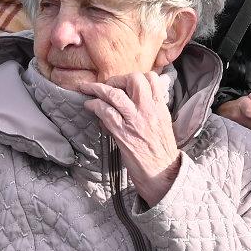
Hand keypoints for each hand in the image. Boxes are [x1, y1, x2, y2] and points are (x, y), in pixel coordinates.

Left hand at [79, 71, 180, 204]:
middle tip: (108, 85)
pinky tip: (89, 106)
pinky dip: (94, 105)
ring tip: (88, 89)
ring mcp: (135, 120)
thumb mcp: (162, 124)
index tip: (125, 83)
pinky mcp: (123, 133)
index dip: (136, 76)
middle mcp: (149, 110)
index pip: (152, 78)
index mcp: (160, 107)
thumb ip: (151, 109)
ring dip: (98, 89)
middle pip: (133, 79)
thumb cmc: (161, 151)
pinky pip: (105, 112)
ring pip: (115, 94)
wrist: (163, 173)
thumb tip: (132, 101)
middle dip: (117, 79)